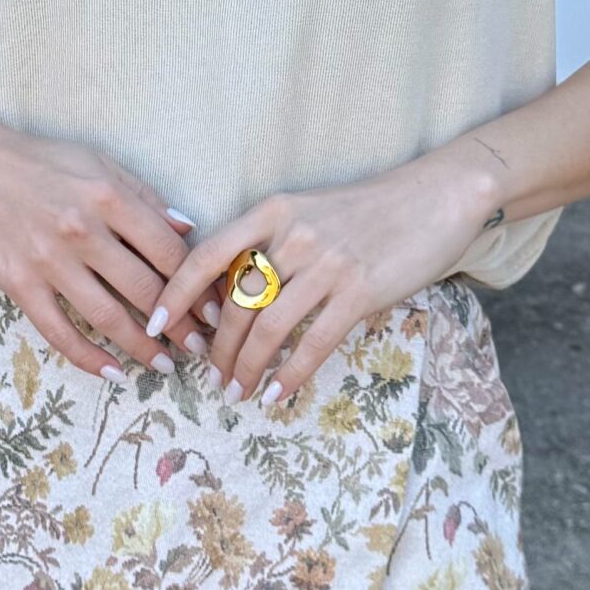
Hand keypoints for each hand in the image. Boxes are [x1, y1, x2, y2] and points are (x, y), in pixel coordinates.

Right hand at [0, 106, 220, 381]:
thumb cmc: (38, 160)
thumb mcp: (96, 162)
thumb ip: (143, 197)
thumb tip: (188, 229)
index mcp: (108, 197)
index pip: (169, 252)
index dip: (198, 287)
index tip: (217, 310)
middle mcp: (82, 230)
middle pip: (146, 290)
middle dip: (180, 326)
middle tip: (200, 349)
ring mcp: (49, 260)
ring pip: (108, 317)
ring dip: (141, 348)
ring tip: (163, 366)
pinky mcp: (18, 283)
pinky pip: (59, 331)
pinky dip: (88, 358)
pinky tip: (111, 373)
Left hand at [141, 147, 494, 406]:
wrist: (435, 196)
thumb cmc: (369, 209)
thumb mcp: (308, 212)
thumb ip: (272, 244)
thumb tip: (232, 298)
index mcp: (272, 210)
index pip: (206, 255)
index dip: (174, 294)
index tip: (153, 326)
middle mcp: (293, 234)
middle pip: (235, 301)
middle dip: (217, 347)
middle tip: (211, 376)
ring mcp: (327, 263)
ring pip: (268, 327)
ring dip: (247, 367)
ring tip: (239, 391)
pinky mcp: (360, 290)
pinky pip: (314, 342)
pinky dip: (291, 374)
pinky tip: (278, 393)